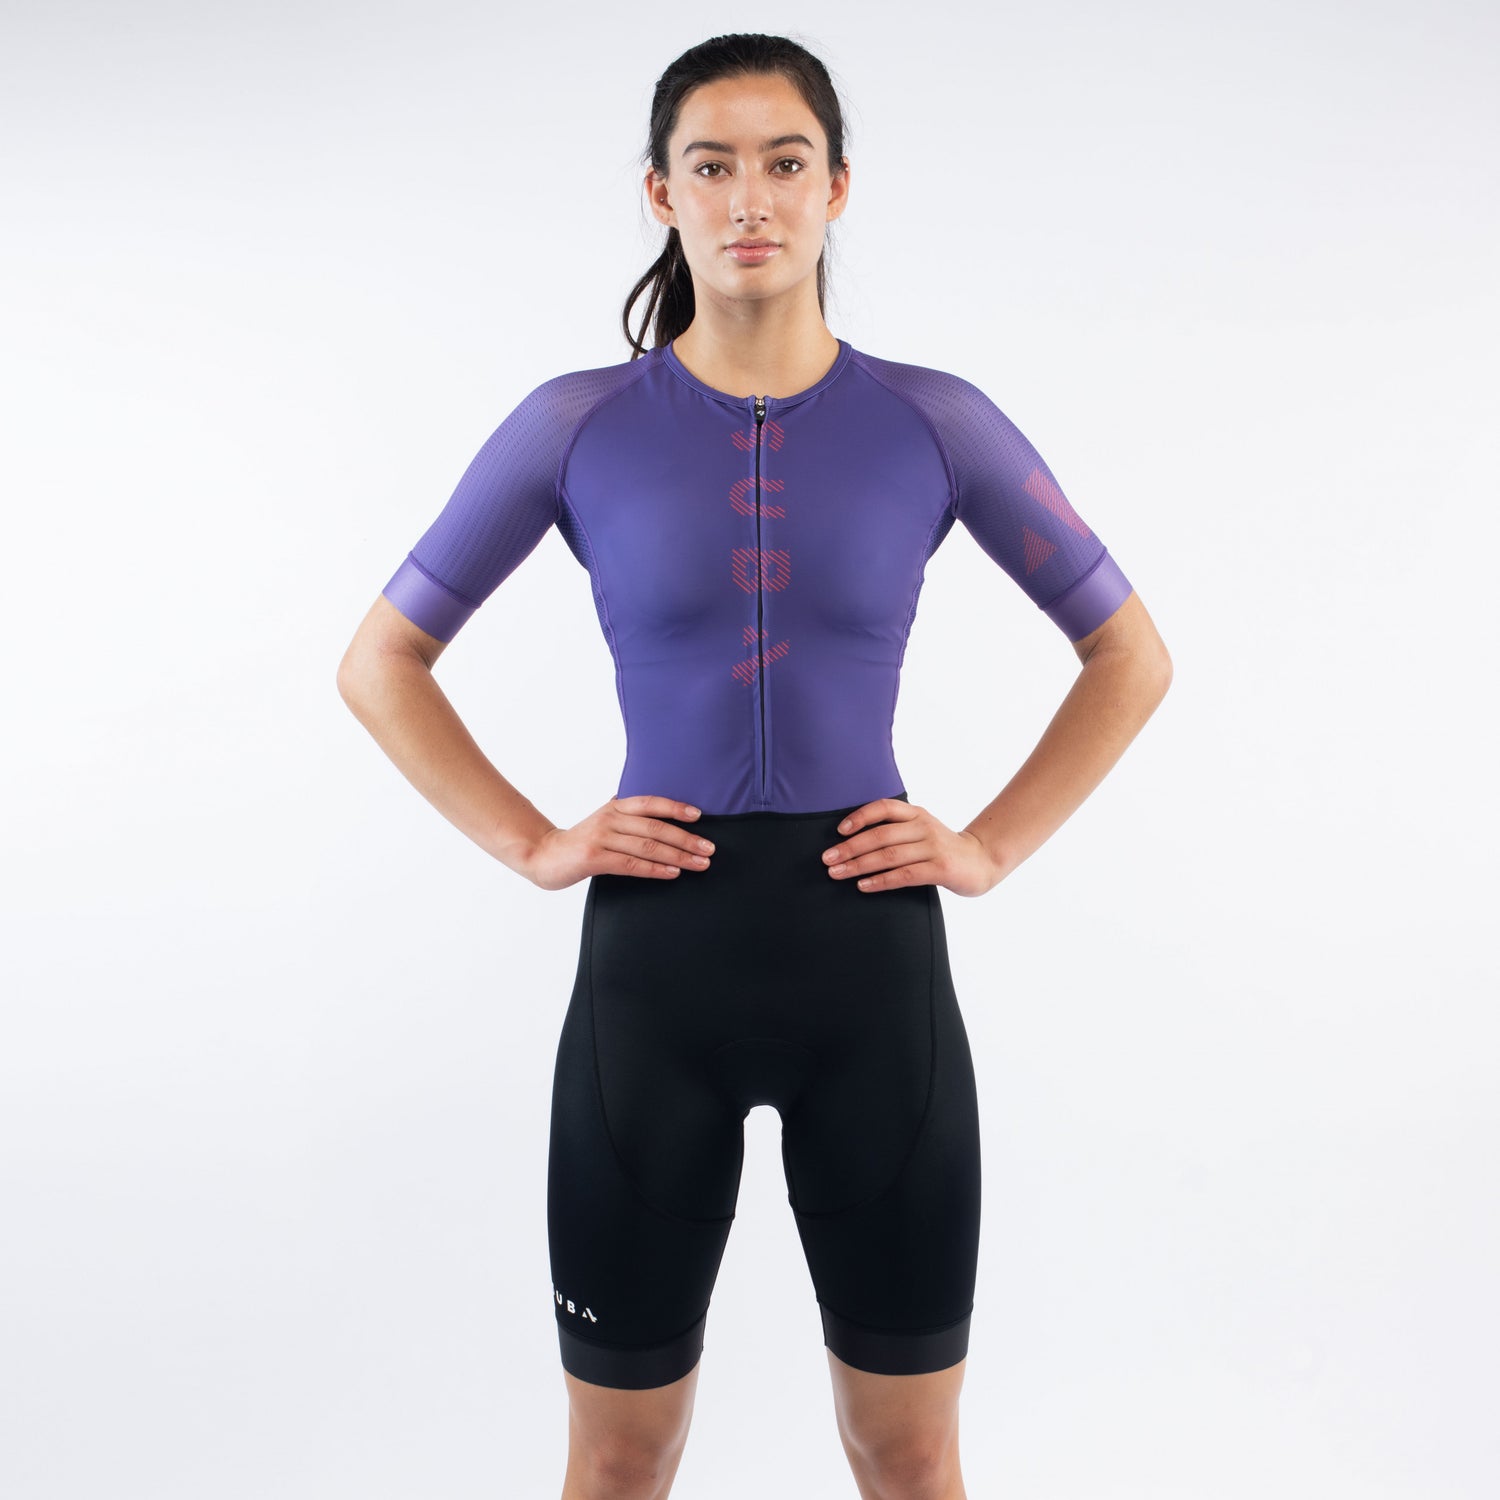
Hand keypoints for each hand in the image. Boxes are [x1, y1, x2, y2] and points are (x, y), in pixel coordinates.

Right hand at [520, 795, 715, 890]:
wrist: (543, 855)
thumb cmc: (581, 842)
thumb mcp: (605, 823)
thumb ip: (628, 819)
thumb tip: (664, 820)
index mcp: (615, 807)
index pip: (651, 803)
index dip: (676, 807)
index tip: (699, 816)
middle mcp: (610, 819)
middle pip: (655, 827)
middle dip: (686, 838)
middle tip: (709, 849)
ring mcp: (601, 837)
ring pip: (647, 846)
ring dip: (678, 855)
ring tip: (700, 863)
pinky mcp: (594, 858)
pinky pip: (632, 864)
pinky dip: (655, 869)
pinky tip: (673, 872)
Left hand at [819, 797, 1002, 897]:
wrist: (981, 862)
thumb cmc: (942, 849)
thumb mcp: (921, 831)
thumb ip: (896, 831)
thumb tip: (852, 840)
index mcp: (916, 814)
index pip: (884, 808)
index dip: (859, 817)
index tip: (839, 831)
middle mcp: (924, 826)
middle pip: (880, 835)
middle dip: (849, 848)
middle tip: (827, 859)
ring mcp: (933, 847)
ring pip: (888, 855)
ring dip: (858, 865)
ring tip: (837, 873)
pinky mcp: (941, 868)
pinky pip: (904, 874)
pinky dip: (881, 880)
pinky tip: (863, 886)